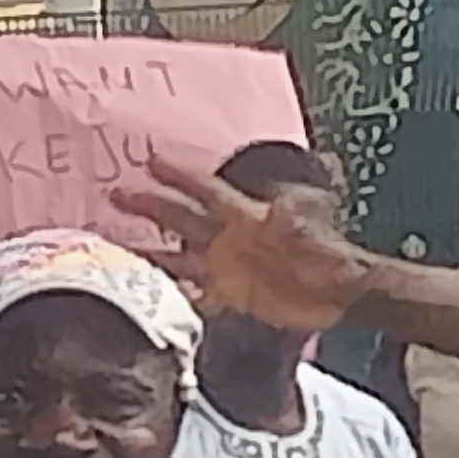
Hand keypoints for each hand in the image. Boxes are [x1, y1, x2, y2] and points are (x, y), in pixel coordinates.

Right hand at [127, 153, 369, 331]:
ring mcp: (228, 268)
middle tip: (118, 194)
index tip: (151, 160)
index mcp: (246, 215)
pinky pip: (197, 296)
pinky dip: (178, 296)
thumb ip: (288, 216)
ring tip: (118, 246)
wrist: (339, 293)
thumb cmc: (326, 255)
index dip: (180, 176)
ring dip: (152, 253)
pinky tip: (154, 296)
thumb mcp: (307, 227)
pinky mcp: (233, 297)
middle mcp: (230, 238)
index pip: (205, 190)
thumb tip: (278, 206)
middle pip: (182, 218)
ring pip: (180, 258)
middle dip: (151, 205)